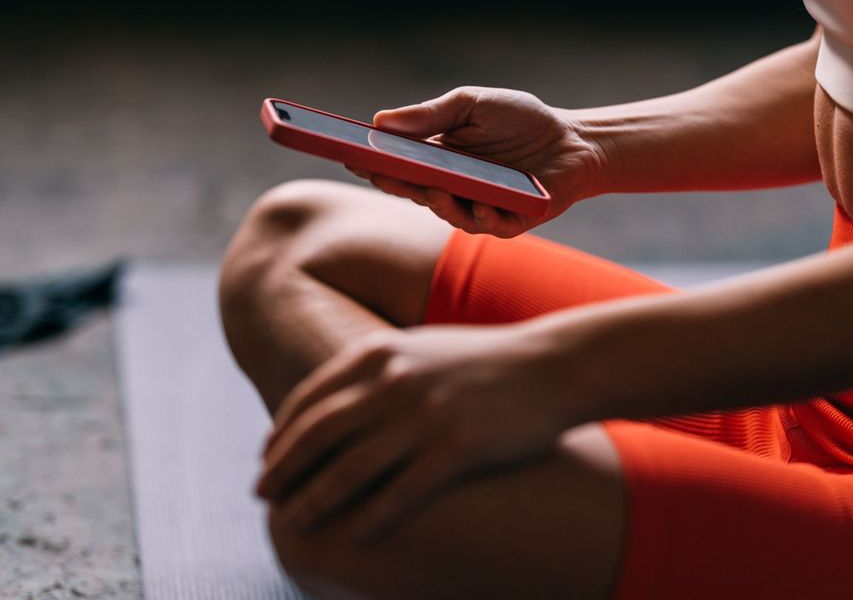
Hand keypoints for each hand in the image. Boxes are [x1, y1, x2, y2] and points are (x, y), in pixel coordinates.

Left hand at [254, 324, 568, 541]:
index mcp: (381, 354)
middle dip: (282, 470)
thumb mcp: (424, 349)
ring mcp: (426, 415)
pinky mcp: (459, 448)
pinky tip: (354, 537)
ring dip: (314, 500)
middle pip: (319, 435)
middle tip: (263, 497)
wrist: (556, 365)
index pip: (310, 400)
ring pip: (350, 469)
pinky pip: (401, 493)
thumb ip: (379, 369)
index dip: (280, 436)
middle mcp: (396, 381)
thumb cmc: (489, 361)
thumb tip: (337, 402)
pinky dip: (371, 517)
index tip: (267, 462)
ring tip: (294, 523)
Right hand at [351, 87, 605, 236]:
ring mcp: (478, 207)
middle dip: (395, 183)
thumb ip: (430, 115)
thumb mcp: (471, 105)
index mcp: (438, 159)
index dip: (373, 162)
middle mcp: (452, 187)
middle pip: (414, 191)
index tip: (348, 154)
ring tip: (433, 189)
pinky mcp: (509, 222)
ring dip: (439, 203)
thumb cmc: (520, 119)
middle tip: (377, 173)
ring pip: (447, 212)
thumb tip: (379, 121)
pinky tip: (482, 208)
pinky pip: (489, 226)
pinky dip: (483, 217)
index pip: (398, 165)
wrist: (573, 140)